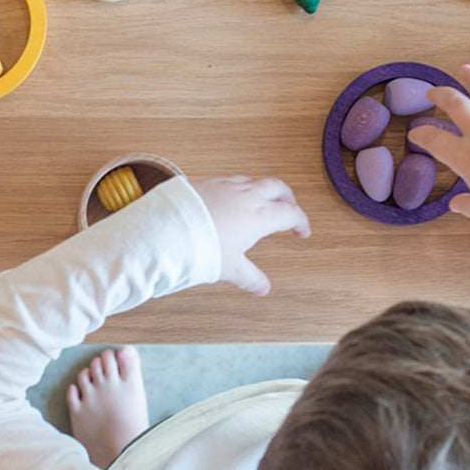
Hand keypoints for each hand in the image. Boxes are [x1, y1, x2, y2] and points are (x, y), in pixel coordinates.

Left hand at [193, 176, 310, 295]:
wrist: (167, 230)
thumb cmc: (201, 247)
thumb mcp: (230, 268)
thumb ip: (250, 278)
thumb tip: (263, 288)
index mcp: (260, 215)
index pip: (291, 213)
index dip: (301, 222)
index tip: (302, 232)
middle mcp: (247, 196)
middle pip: (279, 188)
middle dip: (288, 198)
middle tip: (290, 210)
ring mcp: (228, 186)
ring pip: (255, 181)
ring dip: (264, 190)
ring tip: (262, 202)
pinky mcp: (209, 182)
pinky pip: (233, 181)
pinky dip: (241, 188)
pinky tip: (232, 199)